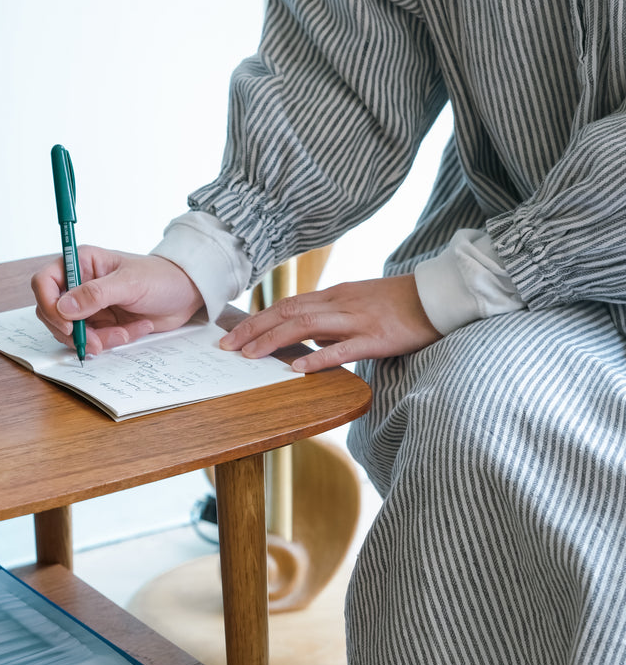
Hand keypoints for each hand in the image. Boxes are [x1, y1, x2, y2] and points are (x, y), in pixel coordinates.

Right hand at [31, 246, 203, 354]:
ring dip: (96, 339)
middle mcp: (80, 283)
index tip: (67, 324)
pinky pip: (91, 339)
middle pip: (52, 312)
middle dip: (73, 331)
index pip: (44, 282)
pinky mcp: (100, 322)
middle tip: (96, 342)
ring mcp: (89, 305)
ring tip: (124, 333)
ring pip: (71, 332)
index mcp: (81, 262)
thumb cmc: (161, 277)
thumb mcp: (130, 283)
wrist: (186, 294)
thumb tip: (62, 307)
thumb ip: (95, 294)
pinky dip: (110, 341)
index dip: (49, 304)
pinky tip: (134, 330)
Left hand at [219, 273, 441, 372]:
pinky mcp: (376, 338)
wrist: (437, 296)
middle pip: (286, 312)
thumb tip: (307, 339)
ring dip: (273, 341)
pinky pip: (342, 348)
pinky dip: (316, 358)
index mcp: (334, 295)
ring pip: (305, 326)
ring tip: (249, 356)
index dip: (257, 319)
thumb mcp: (359, 305)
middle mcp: (339, 303)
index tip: (233, 334)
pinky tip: (296, 369)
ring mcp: (356, 319)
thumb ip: (332, 320)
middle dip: (253, 329)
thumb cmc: (399, 303)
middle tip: (226, 346)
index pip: (286, 305)